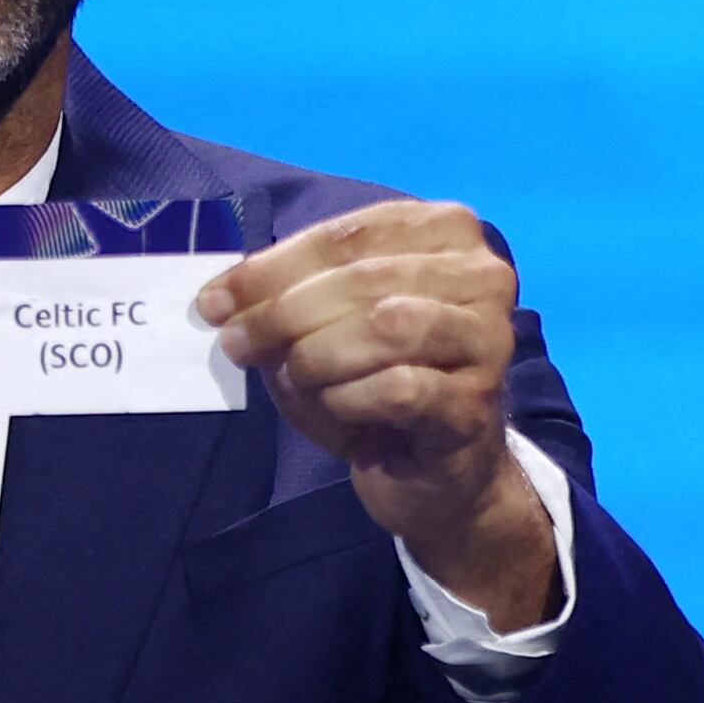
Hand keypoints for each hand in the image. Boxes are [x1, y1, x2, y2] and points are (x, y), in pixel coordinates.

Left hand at [196, 200, 557, 629]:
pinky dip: (350, 398)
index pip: (347, 236)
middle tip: (237, 344)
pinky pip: (400, 389)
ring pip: (388, 326)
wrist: (433, 469)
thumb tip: (224, 296)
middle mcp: (482, 275)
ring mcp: (489, 339)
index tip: (214, 301)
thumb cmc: (375, 383)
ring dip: (319, 356)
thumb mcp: (325, 325)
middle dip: (284, 313)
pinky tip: (337, 408)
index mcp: (447, 232)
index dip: (273, 268)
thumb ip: (286, 296)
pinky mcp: (478, 402)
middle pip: (364, 278)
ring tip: (295, 379)